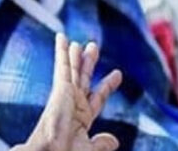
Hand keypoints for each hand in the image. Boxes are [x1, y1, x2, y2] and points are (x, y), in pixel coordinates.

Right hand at [17, 36, 121, 150]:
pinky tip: (62, 37)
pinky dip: (61, 51)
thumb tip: (115, 140)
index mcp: (81, 119)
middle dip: (88, 63)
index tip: (117, 74)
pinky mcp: (59, 89)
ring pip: (72, 70)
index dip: (107, 85)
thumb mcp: (87, 150)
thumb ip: (100, 144)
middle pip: (83, 78)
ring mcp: (66, 96)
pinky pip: (62, 66)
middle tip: (93, 47)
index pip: (97, 97)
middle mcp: (73, 105)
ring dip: (76, 55)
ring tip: (80, 41)